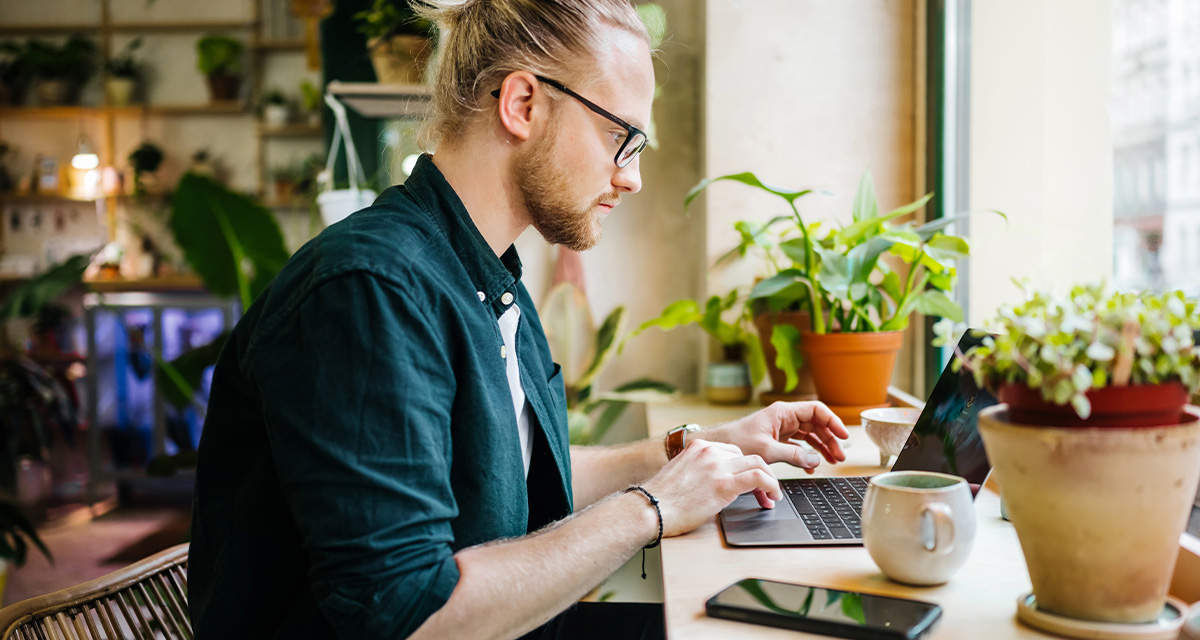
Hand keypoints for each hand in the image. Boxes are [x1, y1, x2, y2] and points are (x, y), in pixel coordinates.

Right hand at [642, 439, 781, 536]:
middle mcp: (710, 451)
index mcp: (699, 447)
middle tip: (767, 487)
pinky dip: (771, 486)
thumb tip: (713, 483)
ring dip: (771, 478)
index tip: (752, 479)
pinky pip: (758, 478)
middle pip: (748, 455)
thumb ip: (699, 471)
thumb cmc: (661, 499)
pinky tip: (773, 496)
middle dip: (761, 471)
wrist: (650, 509)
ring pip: (758, 463)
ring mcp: (717, 466)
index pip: (733, 451)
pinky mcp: (724, 484)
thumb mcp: (681, 474)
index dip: (745, 466)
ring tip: (774, 493)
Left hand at [704, 401, 848, 473]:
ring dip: (821, 448)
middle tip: (839, 456)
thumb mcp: (767, 450)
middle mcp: (784, 418)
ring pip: (809, 435)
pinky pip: (799, 445)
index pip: (816, 410)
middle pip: (816, 425)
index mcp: (783, 412)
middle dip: (830, 439)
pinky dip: (807, 455)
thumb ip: (793, 455)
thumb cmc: (737, 441)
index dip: (832, 422)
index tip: (843, 435)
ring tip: (832, 461)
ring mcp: (781, 429)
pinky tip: (813, 466)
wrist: (719, 446)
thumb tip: (815, 460)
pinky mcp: (777, 440)